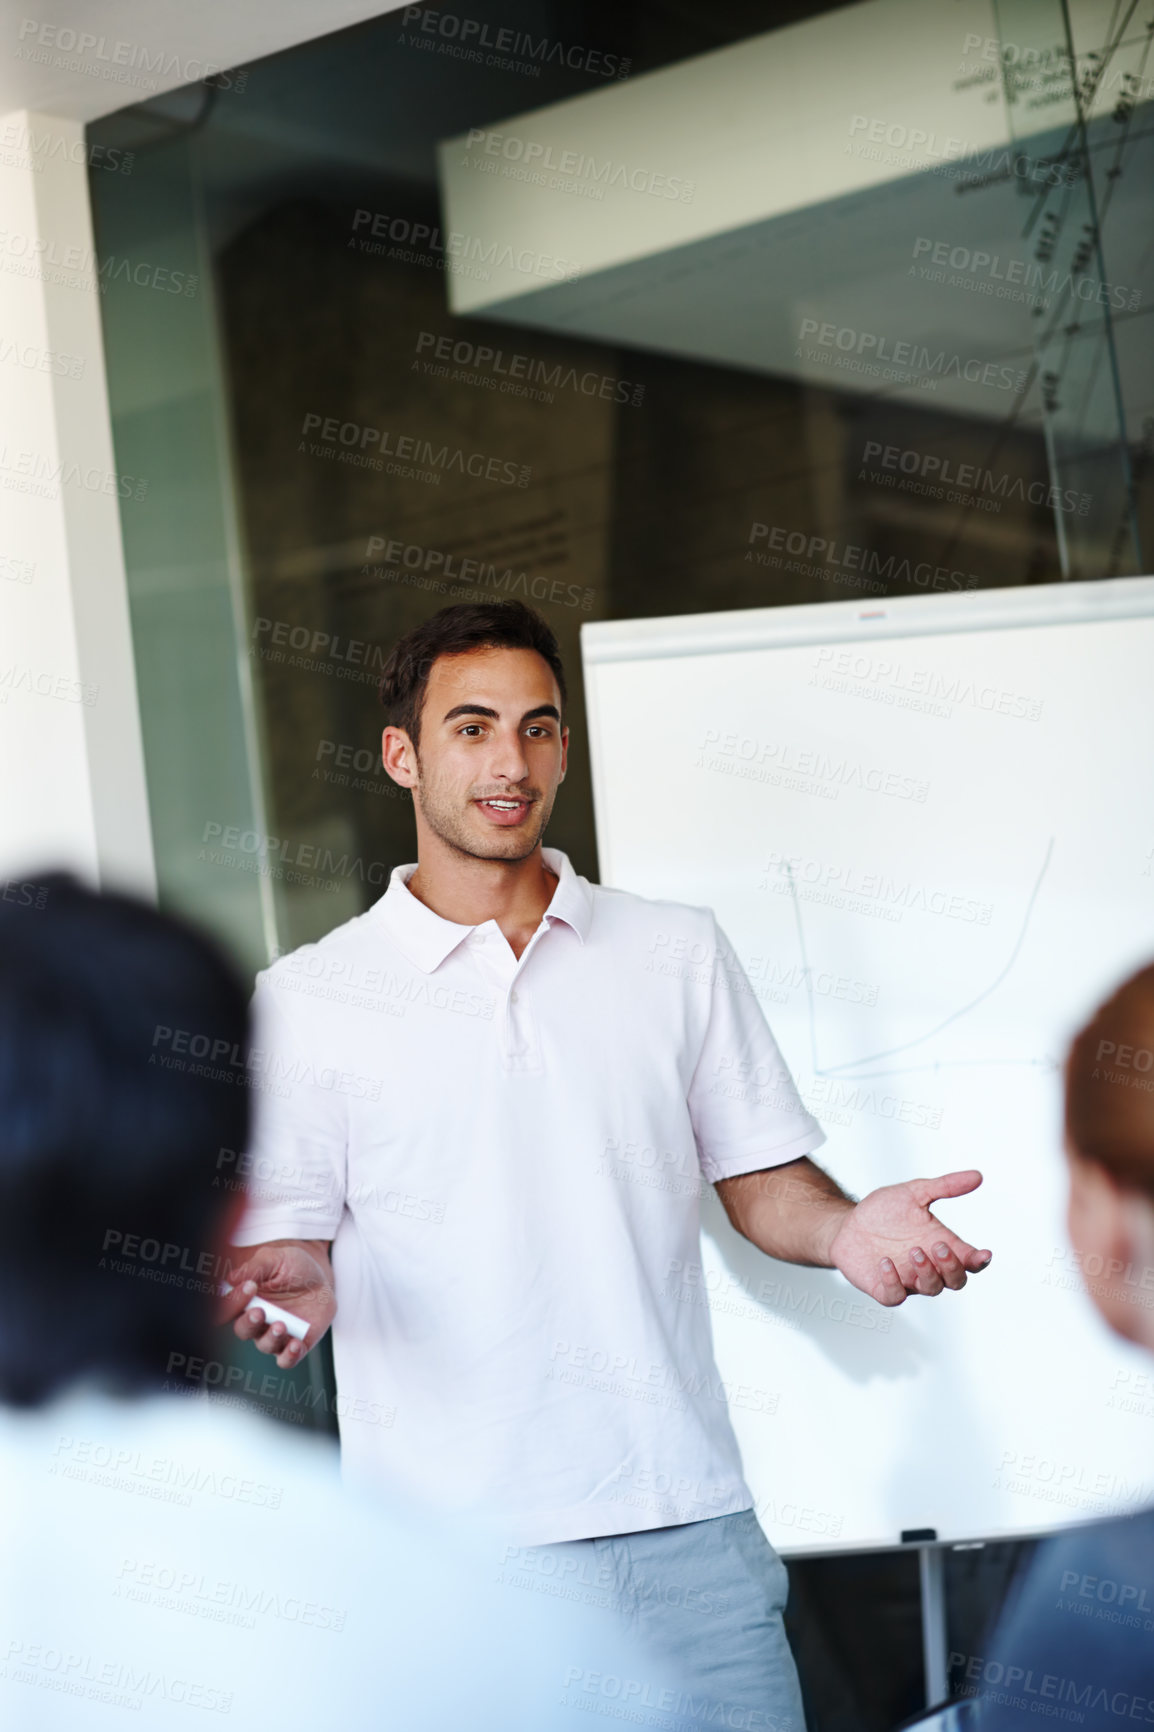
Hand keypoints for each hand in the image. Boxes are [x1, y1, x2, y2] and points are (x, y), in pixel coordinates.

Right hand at [218, 1242, 335, 1369]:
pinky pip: (287, 1360)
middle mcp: (257, 1321)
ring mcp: (276, 1334)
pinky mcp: (295, 1345)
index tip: (249, 1287)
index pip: (228, 1308)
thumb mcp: (275, 1259)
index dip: (233, 1302)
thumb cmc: (294, 1268)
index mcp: (245, 1301)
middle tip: (259, 1312)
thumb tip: (232, 1278)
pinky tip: (295, 1344)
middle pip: (243, 1330)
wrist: (321, 1279)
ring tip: (281, 1325)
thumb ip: (255, 1267)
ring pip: (265, 1345)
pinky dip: (289, 1356)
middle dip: (249, 1322)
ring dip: (271, 1338)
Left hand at [827, 1170, 991, 1306]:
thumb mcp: (914, 1193)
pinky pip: (894, 1296)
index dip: (979, 1261)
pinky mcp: (883, 1288)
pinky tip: (886, 1263)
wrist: (848, 1224)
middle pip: (956, 1280)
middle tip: (938, 1246)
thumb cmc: (885, 1212)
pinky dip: (893, 1283)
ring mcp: (907, 1279)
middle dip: (952, 1266)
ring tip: (914, 1251)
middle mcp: (929, 1267)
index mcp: (941, 1245)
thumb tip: (977, 1176)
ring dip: (927, 1272)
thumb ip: (945, 1186)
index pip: (969, 1261)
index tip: (983, 1254)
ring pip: (930, 1289)